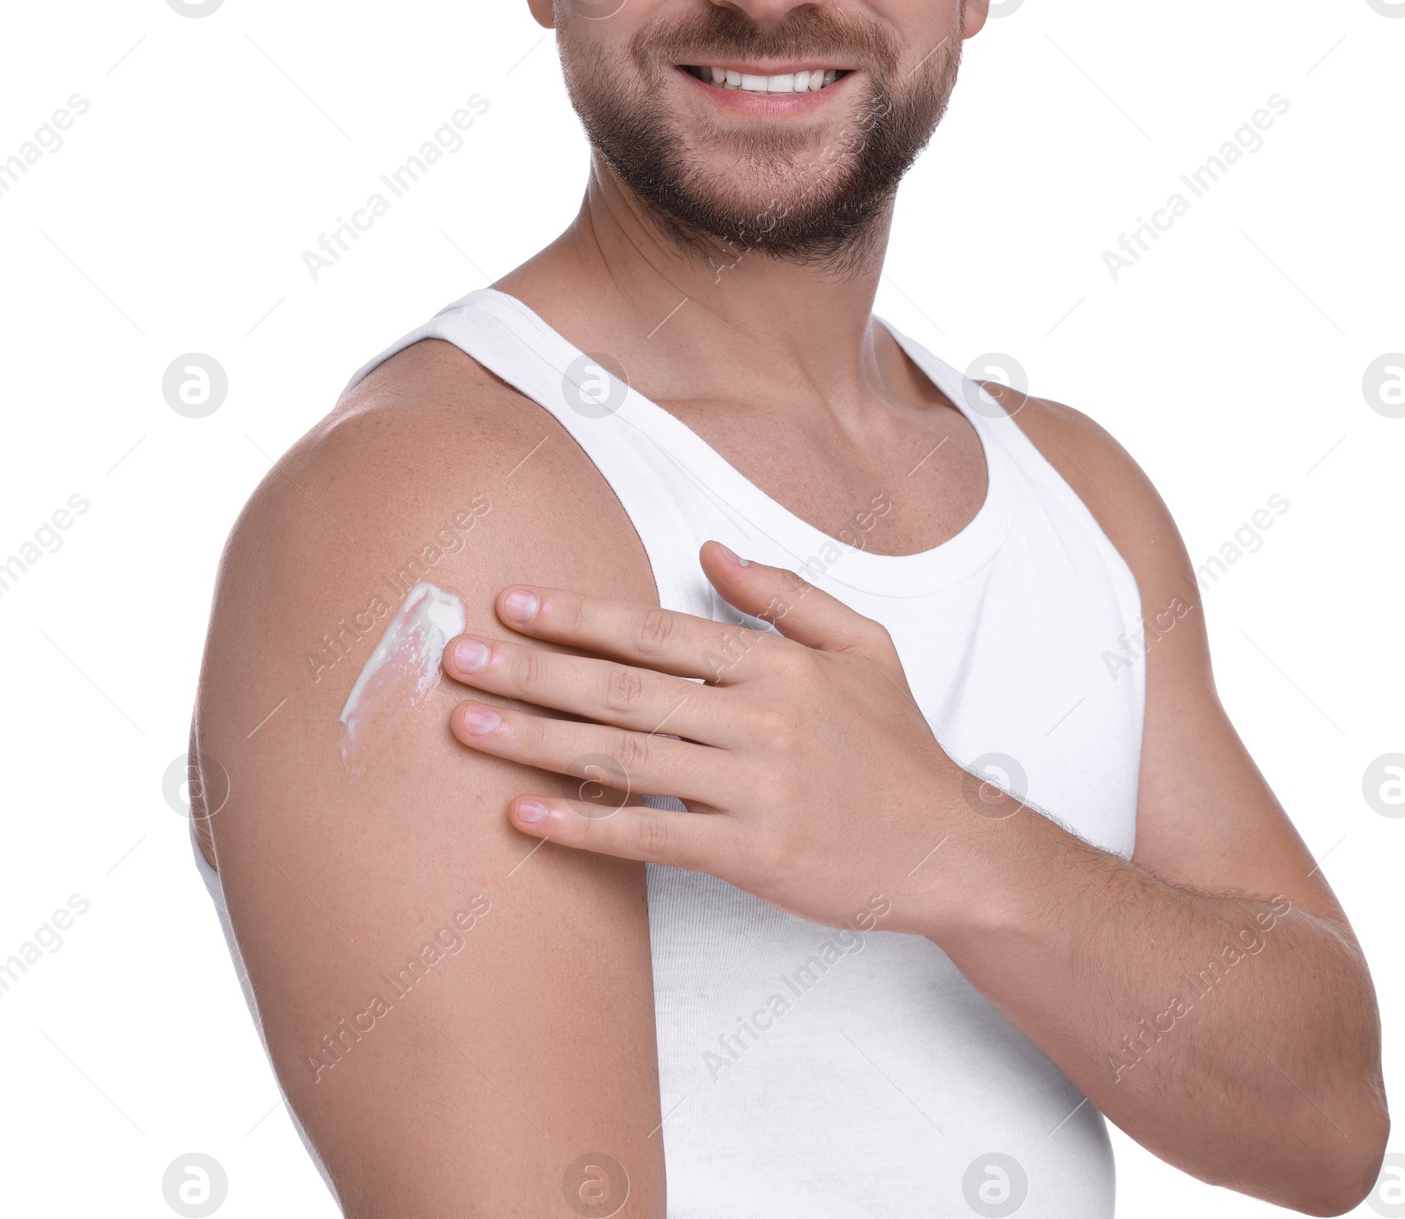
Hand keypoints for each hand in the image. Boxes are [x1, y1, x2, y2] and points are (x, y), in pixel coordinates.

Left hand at [441, 540, 980, 934]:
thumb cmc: (898, 748)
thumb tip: (709, 549)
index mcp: (782, 665)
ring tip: (466, 726)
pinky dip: (585, 827)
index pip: (661, 632)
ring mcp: (758, 790)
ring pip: (627, 759)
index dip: (580, 614)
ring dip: (538, 742)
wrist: (949, 848)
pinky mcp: (754, 856)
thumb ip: (785, 595)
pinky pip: (652, 838)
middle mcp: (765, 721)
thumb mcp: (864, 647)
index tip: (511, 602)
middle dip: (534, 670)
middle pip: (627, 689)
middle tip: (455, 658)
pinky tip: (525, 817)